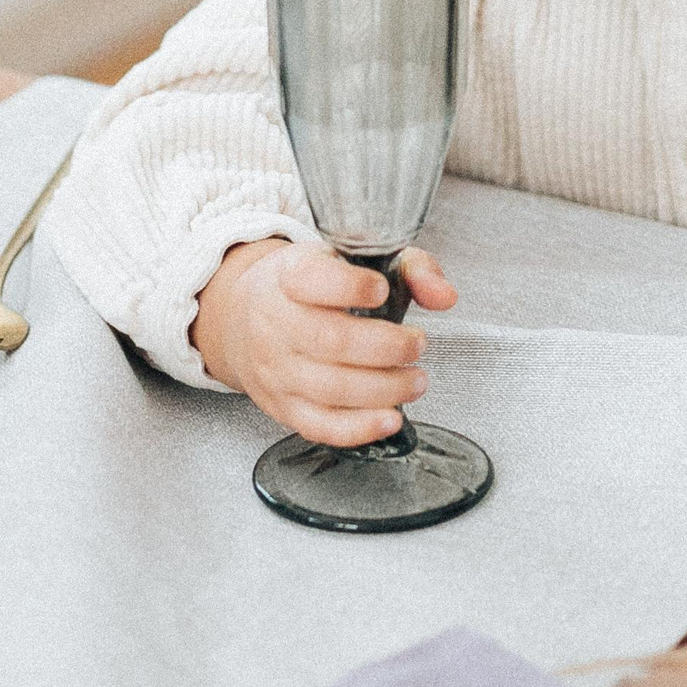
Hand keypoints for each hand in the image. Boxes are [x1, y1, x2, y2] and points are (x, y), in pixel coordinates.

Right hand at [189, 238, 458, 445]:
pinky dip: (359, 428)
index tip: (382, 289)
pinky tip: (391, 419)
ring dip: (385, 389)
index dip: (351, 286)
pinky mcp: (282, 406)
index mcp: (291, 275)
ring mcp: (276, 369)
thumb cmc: (311, 287)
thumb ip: (408, 269)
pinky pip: (319, 425)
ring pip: (330, 388)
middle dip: (387, 347)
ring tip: (416, 380)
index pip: (312, 279)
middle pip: (331, 341)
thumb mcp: (353, 258)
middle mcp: (276, 322)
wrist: (242, 317)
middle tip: (418, 344)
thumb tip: (445, 296)